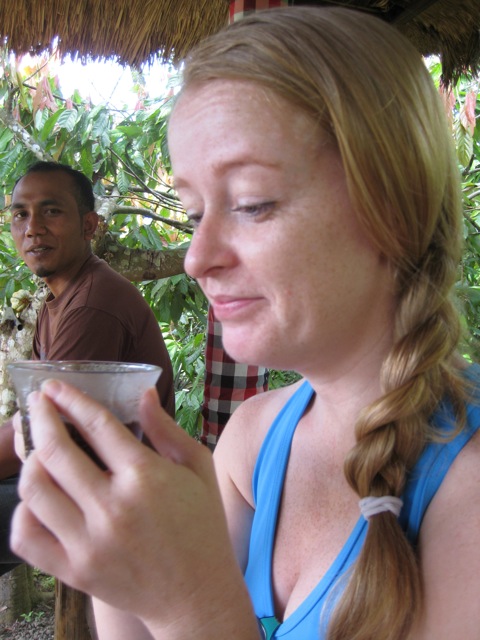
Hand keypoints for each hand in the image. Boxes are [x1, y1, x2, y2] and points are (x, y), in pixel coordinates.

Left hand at [10, 382, 255, 636]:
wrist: (197, 595)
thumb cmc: (203, 525)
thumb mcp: (198, 467)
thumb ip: (166, 429)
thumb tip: (141, 392)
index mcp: (145, 477)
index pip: (95, 424)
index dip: (70, 398)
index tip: (54, 386)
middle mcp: (112, 508)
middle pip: (56, 451)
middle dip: (40, 417)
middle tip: (37, 404)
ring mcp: (89, 543)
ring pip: (35, 490)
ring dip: (30, 461)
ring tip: (38, 450)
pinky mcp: (74, 571)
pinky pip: (27, 537)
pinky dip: (23, 512)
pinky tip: (37, 498)